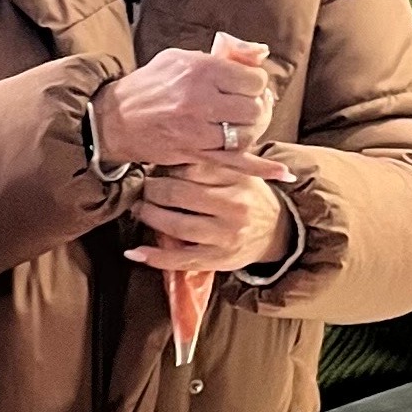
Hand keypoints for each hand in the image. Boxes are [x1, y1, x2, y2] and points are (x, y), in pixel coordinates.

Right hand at [94, 47, 281, 177]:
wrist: (115, 119)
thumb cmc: (149, 85)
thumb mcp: (180, 58)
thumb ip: (223, 54)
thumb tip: (261, 52)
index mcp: (199, 70)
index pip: (252, 79)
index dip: (254, 83)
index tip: (245, 86)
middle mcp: (200, 99)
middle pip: (253, 106)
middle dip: (255, 107)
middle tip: (244, 106)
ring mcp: (197, 129)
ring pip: (246, 132)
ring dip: (249, 129)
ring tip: (240, 124)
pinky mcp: (194, 152)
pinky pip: (234, 161)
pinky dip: (260, 168)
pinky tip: (281, 172)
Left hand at [127, 161, 292, 271]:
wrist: (277, 232)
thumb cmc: (250, 197)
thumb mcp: (241, 174)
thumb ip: (213, 163)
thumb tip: (171, 151)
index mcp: (238, 180)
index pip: (193, 168)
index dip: (167, 167)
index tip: (154, 167)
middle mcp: (234, 208)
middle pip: (180, 195)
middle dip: (153, 190)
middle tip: (143, 187)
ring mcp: (225, 236)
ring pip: (177, 226)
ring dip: (150, 216)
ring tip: (139, 209)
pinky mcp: (218, 260)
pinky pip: (181, 260)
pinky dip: (155, 257)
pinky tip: (135, 252)